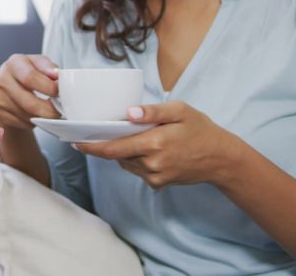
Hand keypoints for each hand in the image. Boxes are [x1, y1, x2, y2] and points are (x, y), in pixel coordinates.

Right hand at [0, 54, 60, 128]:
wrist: (9, 85)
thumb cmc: (28, 73)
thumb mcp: (39, 64)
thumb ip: (49, 67)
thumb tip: (57, 75)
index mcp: (14, 63)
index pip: (30, 78)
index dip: (49, 88)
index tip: (60, 93)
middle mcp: (3, 80)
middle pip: (29, 103)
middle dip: (49, 110)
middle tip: (60, 111)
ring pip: (27, 116)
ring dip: (43, 118)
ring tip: (51, 112)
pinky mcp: (0, 114)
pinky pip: (22, 123)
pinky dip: (34, 122)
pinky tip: (38, 115)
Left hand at [74, 101, 243, 189]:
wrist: (221, 159)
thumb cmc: (200, 129)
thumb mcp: (179, 111)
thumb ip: (153, 111)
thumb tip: (129, 113)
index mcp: (154, 144)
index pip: (113, 148)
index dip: (91, 146)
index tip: (74, 142)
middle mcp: (151, 164)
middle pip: (116, 155)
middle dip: (102, 146)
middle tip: (89, 134)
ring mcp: (155, 177)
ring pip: (125, 163)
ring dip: (120, 151)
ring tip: (124, 135)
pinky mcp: (158, 184)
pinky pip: (137, 170)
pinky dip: (134, 159)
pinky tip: (143, 147)